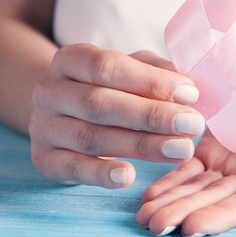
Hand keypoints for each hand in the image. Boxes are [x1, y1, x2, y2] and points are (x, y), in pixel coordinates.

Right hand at [28, 43, 205, 187]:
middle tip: (192, 126)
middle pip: (100, 104)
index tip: (190, 94)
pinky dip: (100, 174)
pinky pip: (73, 169)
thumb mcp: (129, 69)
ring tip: (180, 150)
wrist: (57, 112)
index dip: (150, 81)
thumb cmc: (105, 87)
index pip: (108, 66)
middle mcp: (50, 91)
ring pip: (92, 138)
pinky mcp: (44, 160)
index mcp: (70, 59)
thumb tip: (188, 91)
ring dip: (141, 146)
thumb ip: (156, 73)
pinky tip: (128, 177)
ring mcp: (43, 127)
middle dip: (152, 116)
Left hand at [136, 64, 235, 236]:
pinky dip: (169, 181)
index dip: (221, 216)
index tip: (192, 226)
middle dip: (184, 213)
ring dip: (171, 202)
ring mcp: (228, 165)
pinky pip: (187, 167)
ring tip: (143, 216)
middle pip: (214, 201)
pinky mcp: (210, 149)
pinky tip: (148, 194)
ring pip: (195, 188)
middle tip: (154, 224)